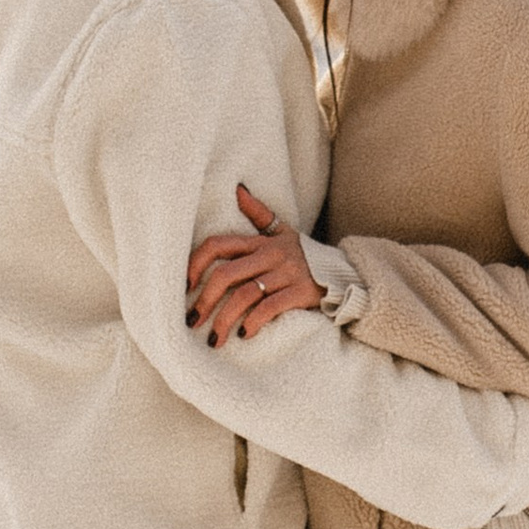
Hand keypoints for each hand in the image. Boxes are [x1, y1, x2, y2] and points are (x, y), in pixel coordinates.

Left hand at [187, 184, 322, 345]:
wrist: (344, 274)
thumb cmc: (304, 255)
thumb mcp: (283, 232)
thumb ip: (259, 213)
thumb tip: (237, 189)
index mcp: (260, 242)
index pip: (218, 245)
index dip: (196, 263)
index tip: (184, 286)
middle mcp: (270, 255)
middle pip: (226, 275)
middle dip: (204, 300)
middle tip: (192, 321)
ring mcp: (286, 274)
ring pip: (245, 295)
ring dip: (224, 319)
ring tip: (215, 339)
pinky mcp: (300, 292)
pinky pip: (270, 307)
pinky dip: (253, 322)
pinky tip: (244, 334)